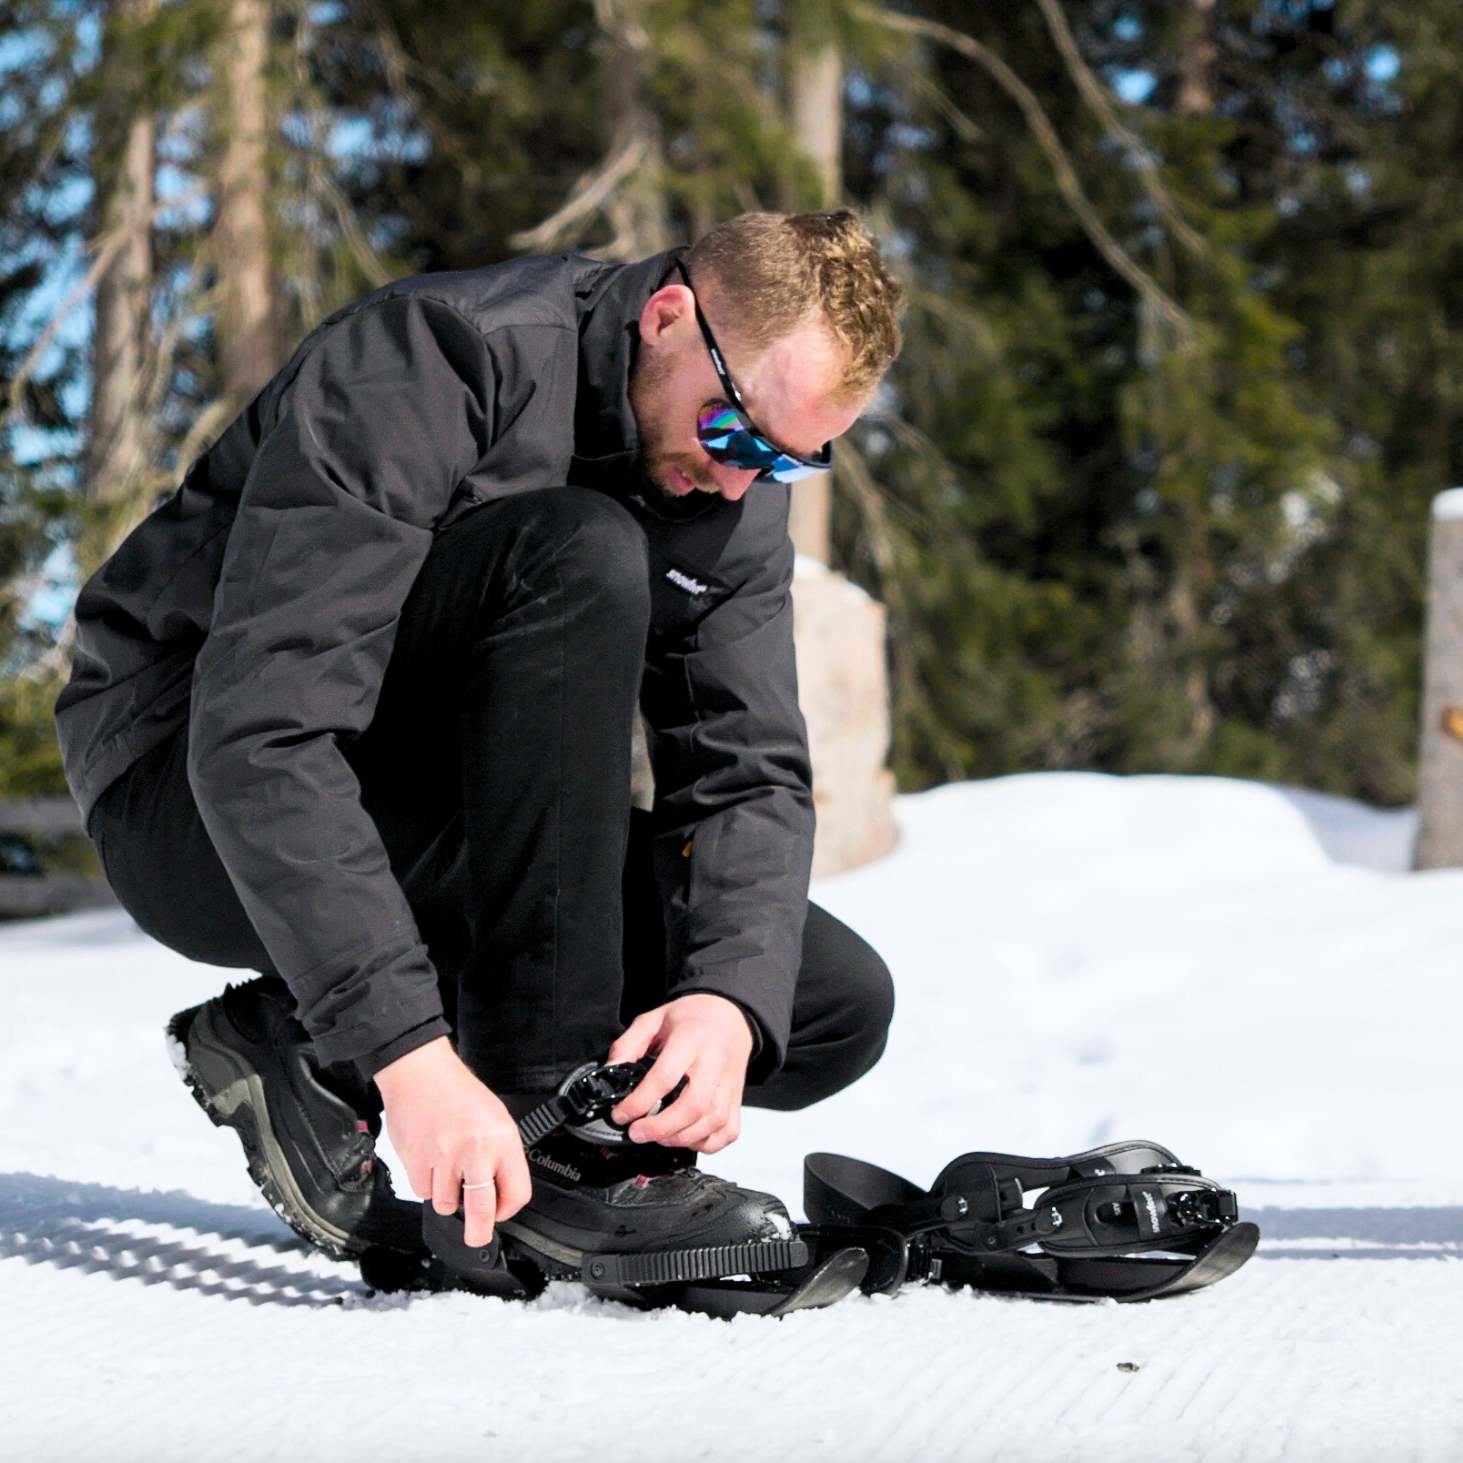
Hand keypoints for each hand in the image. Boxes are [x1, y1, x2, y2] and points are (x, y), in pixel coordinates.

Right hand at [373, 1036, 531, 1247]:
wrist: (421, 1073)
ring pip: (446, 1204)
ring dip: (447, 1197)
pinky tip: (431, 1162)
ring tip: (447, 1171)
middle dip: (479, 1233)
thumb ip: (501, 1156)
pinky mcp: (417, 1161)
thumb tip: (501, 1193)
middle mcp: (475, 1150)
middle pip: (482, 1211)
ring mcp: (444, 1157)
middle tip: (478, 1237)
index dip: (509, 1209)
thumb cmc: (459, 1094)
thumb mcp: (496, 1119)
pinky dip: (427, 1185)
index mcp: (502, 1139)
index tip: (501, 1211)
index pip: (517, 1191)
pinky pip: (424, 1192)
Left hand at [605, 993, 754, 1154]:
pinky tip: (686, 1138)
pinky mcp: (737, 1099)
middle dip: (660, 1128)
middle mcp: (714, 1062)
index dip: (639, 1102)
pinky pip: (728, 1131)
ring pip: (712, 1122)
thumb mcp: (653, 1019)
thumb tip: (610, 1072)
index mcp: (691, 1038)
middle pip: (693, 1105)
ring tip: (658, 1137)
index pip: (665, 1077)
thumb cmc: (691, 1018)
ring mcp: (729, 1083)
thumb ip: (628, 1044)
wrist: (729, 1015)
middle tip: (636, 1133)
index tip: (621, 1113)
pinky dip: (706, 1143)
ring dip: (681, 1138)